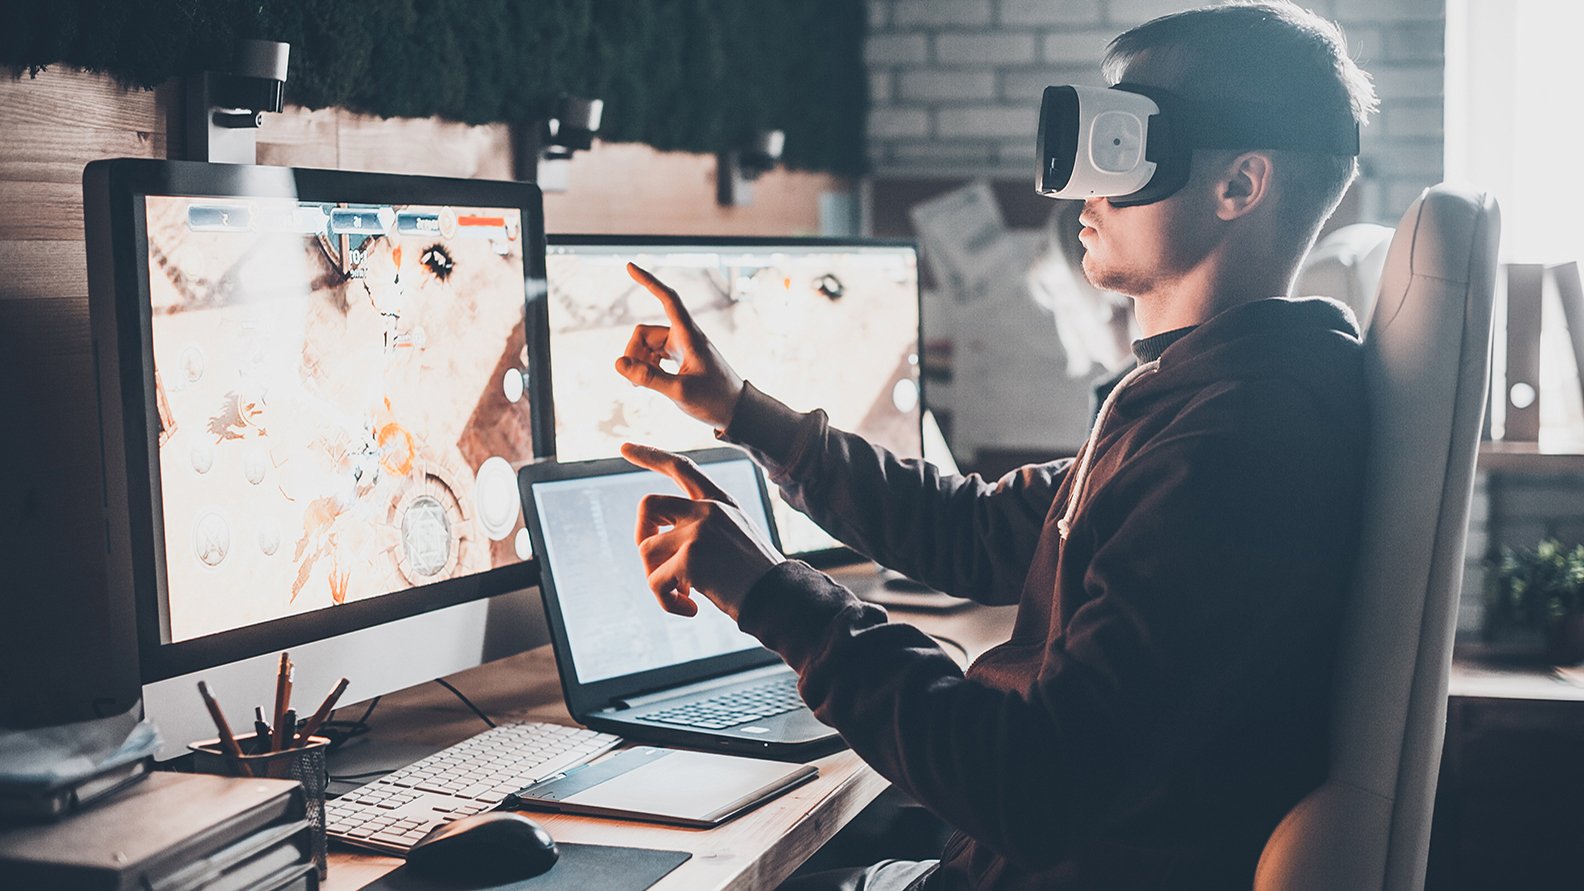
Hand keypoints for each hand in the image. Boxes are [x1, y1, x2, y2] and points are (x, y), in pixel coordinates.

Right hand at [614, 263, 745, 429]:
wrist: (736, 411)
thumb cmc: (714, 400)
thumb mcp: (679, 391)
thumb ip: (648, 378)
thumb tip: (619, 364)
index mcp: (689, 336)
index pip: (668, 299)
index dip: (649, 282)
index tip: (630, 265)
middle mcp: (684, 336)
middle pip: (644, 333)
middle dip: (633, 353)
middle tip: (634, 382)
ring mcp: (681, 347)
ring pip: (646, 345)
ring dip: (638, 362)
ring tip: (640, 387)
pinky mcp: (679, 358)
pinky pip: (652, 355)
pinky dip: (645, 366)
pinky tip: (647, 384)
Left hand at [623, 443, 783, 620]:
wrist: (779, 598)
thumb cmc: (757, 577)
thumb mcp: (735, 537)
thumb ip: (702, 528)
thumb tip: (655, 544)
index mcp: (720, 502)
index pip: (681, 467)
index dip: (650, 455)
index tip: (623, 447)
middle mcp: (708, 509)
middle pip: (648, 505)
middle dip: (642, 535)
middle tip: (654, 564)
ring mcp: (698, 531)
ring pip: (646, 550)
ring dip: (657, 579)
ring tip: (683, 595)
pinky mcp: (691, 558)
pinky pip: (656, 583)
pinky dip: (667, 602)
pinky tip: (690, 609)